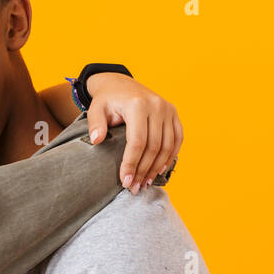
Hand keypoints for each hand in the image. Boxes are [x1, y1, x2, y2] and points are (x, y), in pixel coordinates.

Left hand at [84, 73, 183, 194]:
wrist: (121, 85)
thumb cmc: (107, 100)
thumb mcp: (95, 109)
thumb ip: (95, 124)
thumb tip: (96, 140)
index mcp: (137, 105)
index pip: (137, 141)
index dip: (132, 164)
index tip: (125, 181)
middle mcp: (157, 106)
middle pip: (154, 146)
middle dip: (144, 170)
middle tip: (135, 187)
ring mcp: (168, 109)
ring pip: (168, 145)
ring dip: (157, 167)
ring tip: (146, 183)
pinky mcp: (174, 113)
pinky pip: (177, 139)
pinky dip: (171, 156)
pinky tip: (160, 170)